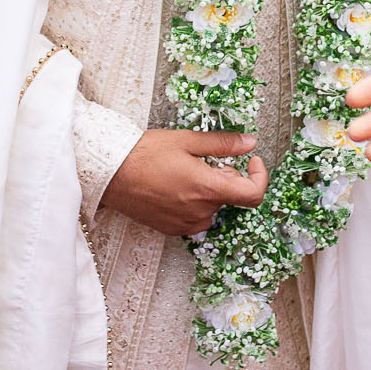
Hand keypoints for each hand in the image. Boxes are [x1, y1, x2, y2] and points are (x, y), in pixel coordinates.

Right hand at [101, 130, 268, 235]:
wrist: (110, 173)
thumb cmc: (143, 154)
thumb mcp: (186, 140)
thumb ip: (222, 143)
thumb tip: (249, 143)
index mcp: (207, 188)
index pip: (252, 195)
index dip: (259, 177)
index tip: (251, 163)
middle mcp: (199, 211)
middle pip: (229, 196)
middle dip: (224, 177)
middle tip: (202, 160)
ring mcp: (185, 223)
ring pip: (213, 207)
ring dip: (208, 191)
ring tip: (184, 173)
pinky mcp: (172, 229)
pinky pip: (196, 217)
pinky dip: (194, 203)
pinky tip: (174, 187)